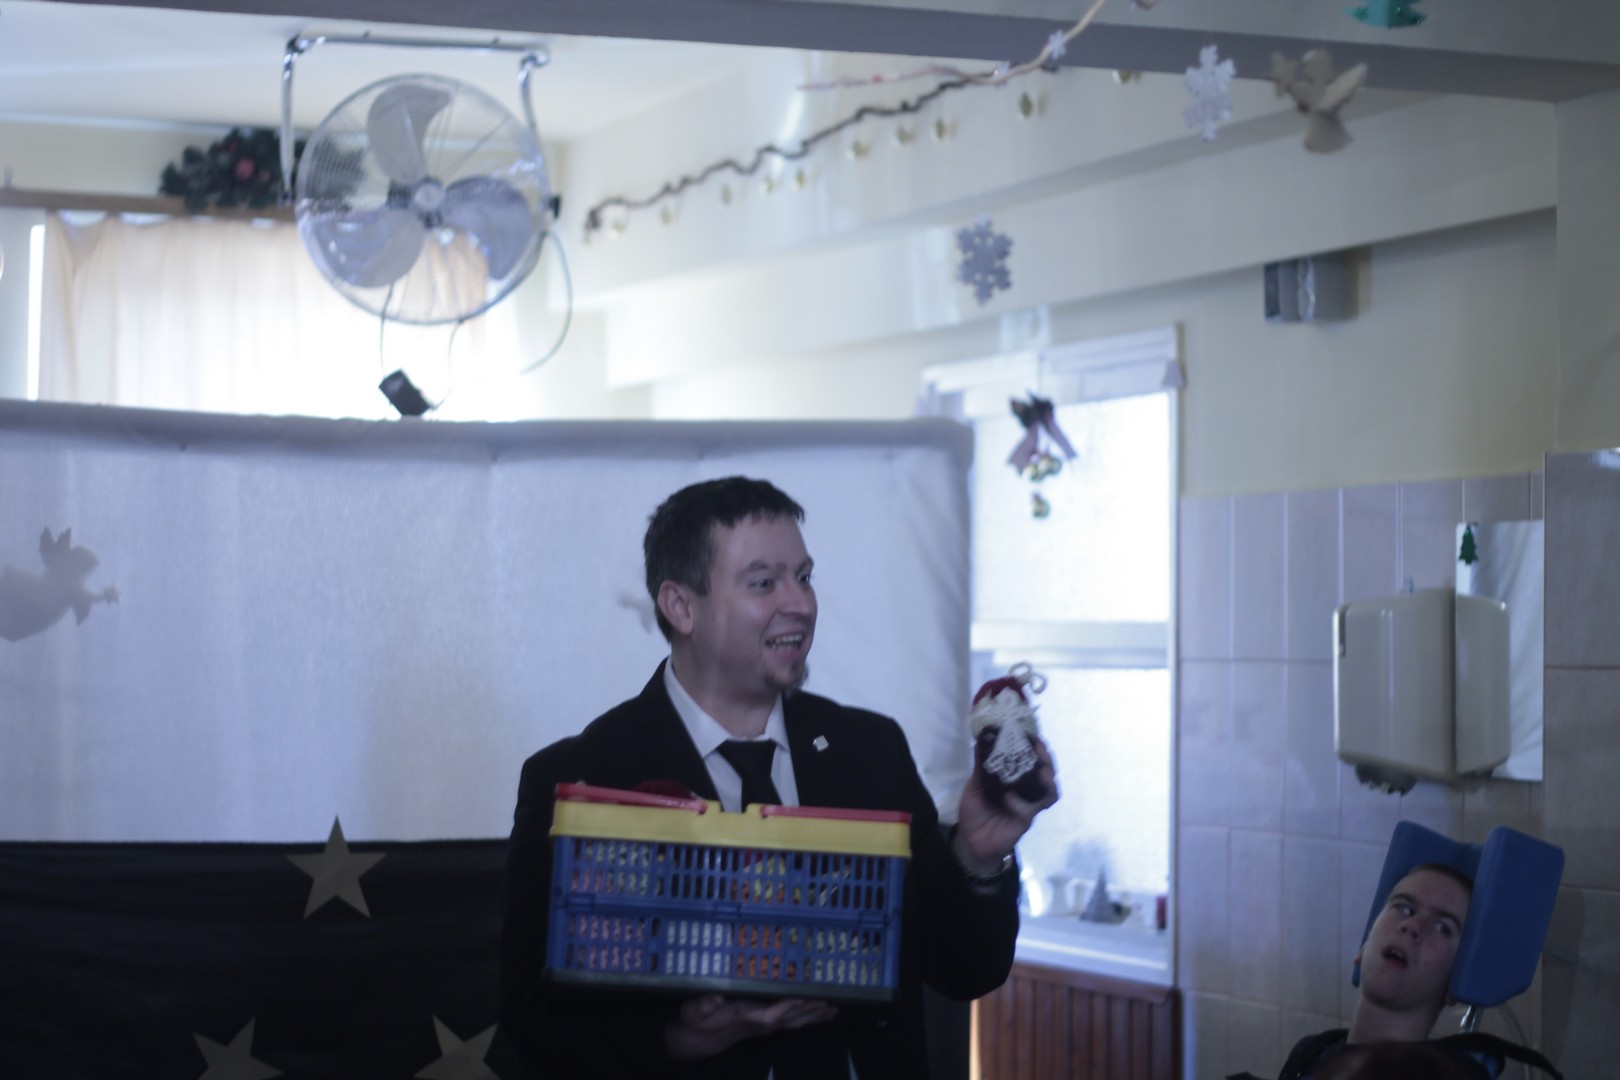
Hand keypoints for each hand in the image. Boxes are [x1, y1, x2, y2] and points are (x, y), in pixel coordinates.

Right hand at [664, 994, 838, 1059]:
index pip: (768, 1015)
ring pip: (793, 1023)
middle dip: (809, 1013)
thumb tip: (714, 998)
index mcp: (744, 1017)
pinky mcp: (765, 1024)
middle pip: (788, 1020)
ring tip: (833, 1012)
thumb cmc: (695, 1022)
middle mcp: (758, 1023)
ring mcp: (763, 1026)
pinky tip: (820, 1016)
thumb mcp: (692, 1012)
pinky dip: (807, 1019)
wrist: (696, 1041)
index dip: (784, 1008)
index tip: (801, 999)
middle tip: (830, 1005)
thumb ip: (701, 1006)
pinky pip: (791, 1022)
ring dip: (813, 1017)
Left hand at [954, 735, 1058, 876]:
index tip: (1033, 734)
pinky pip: (1029, 811)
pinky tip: (1009, 797)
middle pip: (1047, 774)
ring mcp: (1028, 807)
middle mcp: (1026, 792)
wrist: (970, 840)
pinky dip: (1021, 803)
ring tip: (1041, 770)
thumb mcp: (974, 785)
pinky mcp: (1024, 822)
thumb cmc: (975, 811)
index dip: (1036, 748)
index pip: (1033, 761)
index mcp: (1015, 780)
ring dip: (1048, 780)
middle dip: (1047, 760)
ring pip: (1049, 792)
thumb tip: (979, 741)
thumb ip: (981, 767)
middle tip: (1040, 748)